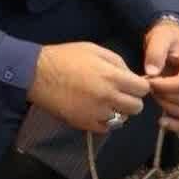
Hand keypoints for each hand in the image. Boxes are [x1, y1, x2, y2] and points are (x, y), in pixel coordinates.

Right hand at [28, 41, 148, 133]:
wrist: (36, 74)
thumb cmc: (65, 57)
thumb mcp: (93, 49)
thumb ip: (116, 62)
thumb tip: (131, 76)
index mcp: (112, 76)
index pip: (142, 89)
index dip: (138, 85)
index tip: (130, 84)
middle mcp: (108, 97)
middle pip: (137, 107)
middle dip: (131, 99)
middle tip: (118, 93)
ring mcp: (98, 113)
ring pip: (123, 119)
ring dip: (118, 111)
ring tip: (105, 102)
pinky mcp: (86, 124)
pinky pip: (106, 128)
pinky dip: (104, 120)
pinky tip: (95, 110)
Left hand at [143, 19, 178, 132]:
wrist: (174, 40)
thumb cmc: (168, 37)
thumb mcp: (161, 37)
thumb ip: (156, 52)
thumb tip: (151, 72)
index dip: (163, 86)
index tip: (148, 80)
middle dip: (163, 95)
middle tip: (149, 84)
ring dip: (166, 106)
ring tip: (154, 93)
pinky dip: (176, 124)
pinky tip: (162, 122)